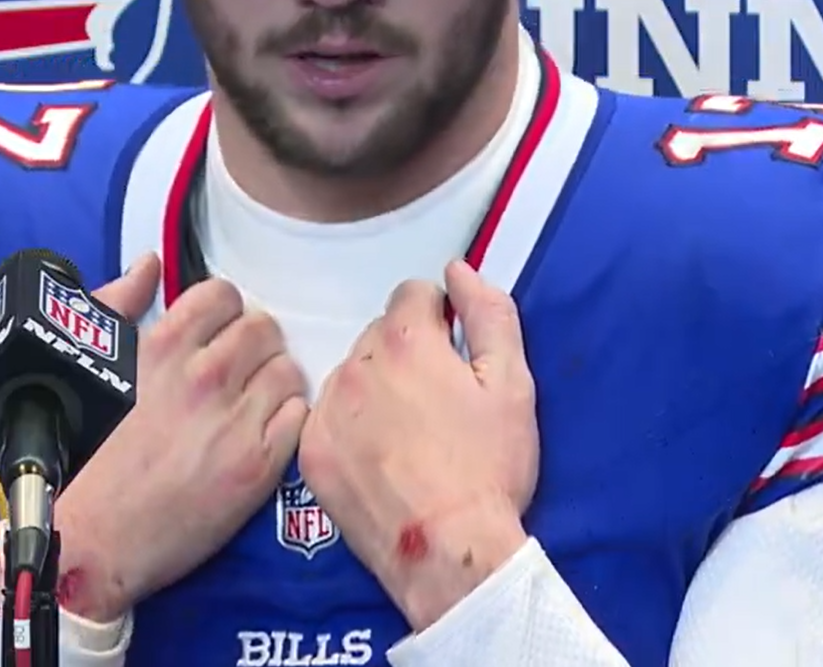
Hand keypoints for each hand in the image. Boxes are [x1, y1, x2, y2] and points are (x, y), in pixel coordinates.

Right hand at [0, 257, 307, 622]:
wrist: (100, 536)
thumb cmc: (92, 456)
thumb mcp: (95, 369)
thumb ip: (120, 306)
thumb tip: (149, 264)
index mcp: (163, 346)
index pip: (223, 295)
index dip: (226, 313)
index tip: (218, 333)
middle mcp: (204, 376)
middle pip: (264, 329)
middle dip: (256, 346)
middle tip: (240, 372)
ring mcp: (236, 420)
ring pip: (288, 370)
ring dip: (274, 382)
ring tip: (251, 406)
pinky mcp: (260, 464)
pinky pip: (299, 416)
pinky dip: (287, 421)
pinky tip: (261, 434)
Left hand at [298, 259, 538, 631]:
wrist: (449, 551)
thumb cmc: (489, 468)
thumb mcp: (512, 385)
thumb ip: (489, 314)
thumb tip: (459, 270)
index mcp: (406, 341)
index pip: (412, 294)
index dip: (440, 320)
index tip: (454, 359)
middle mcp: (356, 365)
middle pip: (380, 336)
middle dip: (407, 355)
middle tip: (437, 406)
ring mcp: (326, 410)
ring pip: (351, 375)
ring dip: (375, 390)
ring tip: (408, 438)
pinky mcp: (309, 452)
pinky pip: (327, 418)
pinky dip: (349, 428)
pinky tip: (379, 459)